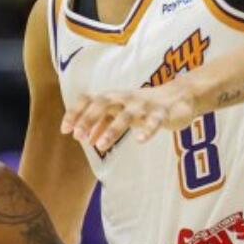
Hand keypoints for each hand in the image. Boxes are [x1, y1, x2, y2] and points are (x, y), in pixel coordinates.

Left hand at [62, 82, 195, 154]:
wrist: (178, 97)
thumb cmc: (143, 106)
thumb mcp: (120, 113)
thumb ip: (101, 124)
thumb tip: (84, 138)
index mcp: (113, 98)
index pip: (89, 99)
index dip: (76, 113)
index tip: (65, 130)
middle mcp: (125, 98)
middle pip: (103, 103)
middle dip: (89, 119)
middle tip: (78, 137)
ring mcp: (144, 105)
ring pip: (126, 115)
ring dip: (112, 129)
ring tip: (101, 146)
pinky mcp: (162, 112)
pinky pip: (154, 121)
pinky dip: (147, 130)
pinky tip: (139, 140)